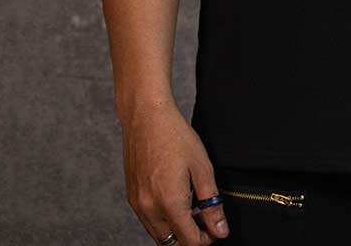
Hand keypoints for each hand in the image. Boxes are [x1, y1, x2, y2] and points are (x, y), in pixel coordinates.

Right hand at [120, 101, 229, 242]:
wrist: (146, 116)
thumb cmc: (174, 135)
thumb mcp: (202, 167)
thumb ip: (211, 203)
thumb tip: (220, 230)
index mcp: (170, 203)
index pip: (189, 242)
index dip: (206, 239)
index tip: (214, 228)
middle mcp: (149, 209)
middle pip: (171, 243)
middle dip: (190, 236)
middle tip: (203, 217)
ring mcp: (137, 204)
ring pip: (158, 234)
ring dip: (175, 229)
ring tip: (190, 205)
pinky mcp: (131, 197)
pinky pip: (147, 220)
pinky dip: (162, 218)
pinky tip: (174, 198)